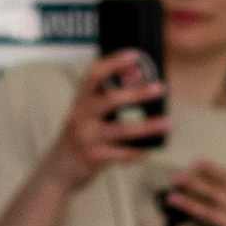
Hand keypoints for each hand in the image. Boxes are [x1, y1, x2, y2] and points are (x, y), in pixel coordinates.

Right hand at [45, 50, 169, 193]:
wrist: (58, 170)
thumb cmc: (78, 137)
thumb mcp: (86, 114)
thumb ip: (106, 99)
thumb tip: (136, 78)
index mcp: (81, 101)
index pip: (94, 75)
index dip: (114, 62)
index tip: (135, 55)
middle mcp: (81, 116)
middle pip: (111, 99)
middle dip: (137, 93)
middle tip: (159, 88)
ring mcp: (87, 137)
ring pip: (122, 129)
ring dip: (147, 126)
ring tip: (166, 122)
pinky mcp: (95, 158)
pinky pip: (123, 154)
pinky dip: (139, 151)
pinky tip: (151, 147)